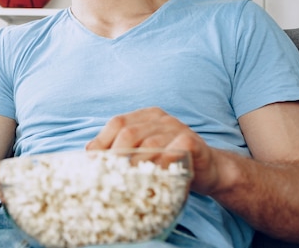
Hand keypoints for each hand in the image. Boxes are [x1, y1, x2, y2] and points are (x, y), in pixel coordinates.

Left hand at [85, 107, 220, 194]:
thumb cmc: (168, 162)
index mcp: (145, 116)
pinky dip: (159, 168)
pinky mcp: (192, 143)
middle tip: (109, 176)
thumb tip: (89, 154)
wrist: (210, 171)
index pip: (117, 122)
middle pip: (129, 132)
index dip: (102, 141)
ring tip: (128, 183)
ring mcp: (178, 128)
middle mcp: (160, 119)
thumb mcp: (142, 153)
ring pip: (149, 144)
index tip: (92, 161)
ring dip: (136, 166)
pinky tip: (154, 180)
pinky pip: (171, 154)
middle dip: (115, 156)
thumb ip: (119, 149)